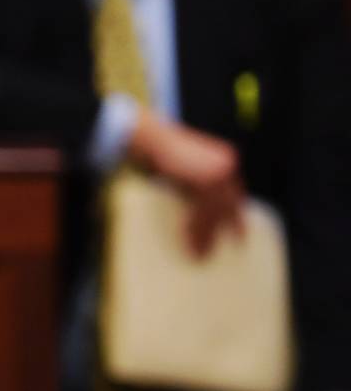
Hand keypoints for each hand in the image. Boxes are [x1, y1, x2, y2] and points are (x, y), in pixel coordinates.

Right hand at [126, 114, 244, 256]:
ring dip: (208, 232)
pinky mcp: (204, 177)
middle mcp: (226, 164)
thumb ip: (194, 185)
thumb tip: (194, 209)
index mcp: (224, 159)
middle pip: (229, 203)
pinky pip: (205, 209)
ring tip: (200, 251)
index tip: (240, 234)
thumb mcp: (184, 169)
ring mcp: (217, 170)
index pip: (234, 193)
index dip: (236, 214)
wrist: (149, 138)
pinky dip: (198, 226)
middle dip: (228, 226)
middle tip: (229, 246)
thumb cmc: (160, 153)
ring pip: (218, 209)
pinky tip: (191, 238)